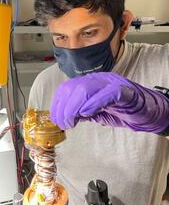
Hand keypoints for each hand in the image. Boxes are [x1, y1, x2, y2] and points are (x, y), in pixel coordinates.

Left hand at [50, 72, 168, 132]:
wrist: (148, 110)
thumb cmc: (122, 110)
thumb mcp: (96, 112)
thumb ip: (82, 112)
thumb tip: (65, 117)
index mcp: (91, 83)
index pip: (67, 88)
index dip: (57, 104)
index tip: (55, 118)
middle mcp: (99, 80)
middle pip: (73, 88)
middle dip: (63, 108)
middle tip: (64, 124)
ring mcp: (112, 83)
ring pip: (86, 89)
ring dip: (74, 108)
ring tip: (72, 123)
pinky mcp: (124, 91)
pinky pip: (107, 93)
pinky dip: (94, 103)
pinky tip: (87, 114)